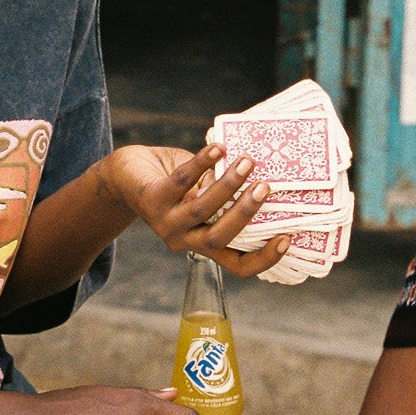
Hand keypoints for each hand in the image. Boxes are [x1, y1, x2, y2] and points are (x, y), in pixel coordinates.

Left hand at [107, 143, 292, 278]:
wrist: (127, 175)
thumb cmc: (176, 184)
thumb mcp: (205, 194)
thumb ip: (228, 194)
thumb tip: (267, 174)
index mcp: (203, 243)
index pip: (238, 266)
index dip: (264, 259)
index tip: (288, 238)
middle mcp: (184, 240)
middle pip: (220, 239)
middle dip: (245, 213)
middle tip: (266, 188)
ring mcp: (165, 222)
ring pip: (201, 210)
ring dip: (227, 184)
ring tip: (247, 161)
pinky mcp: (151, 198)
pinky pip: (181, 181)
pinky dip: (202, 163)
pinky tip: (218, 149)